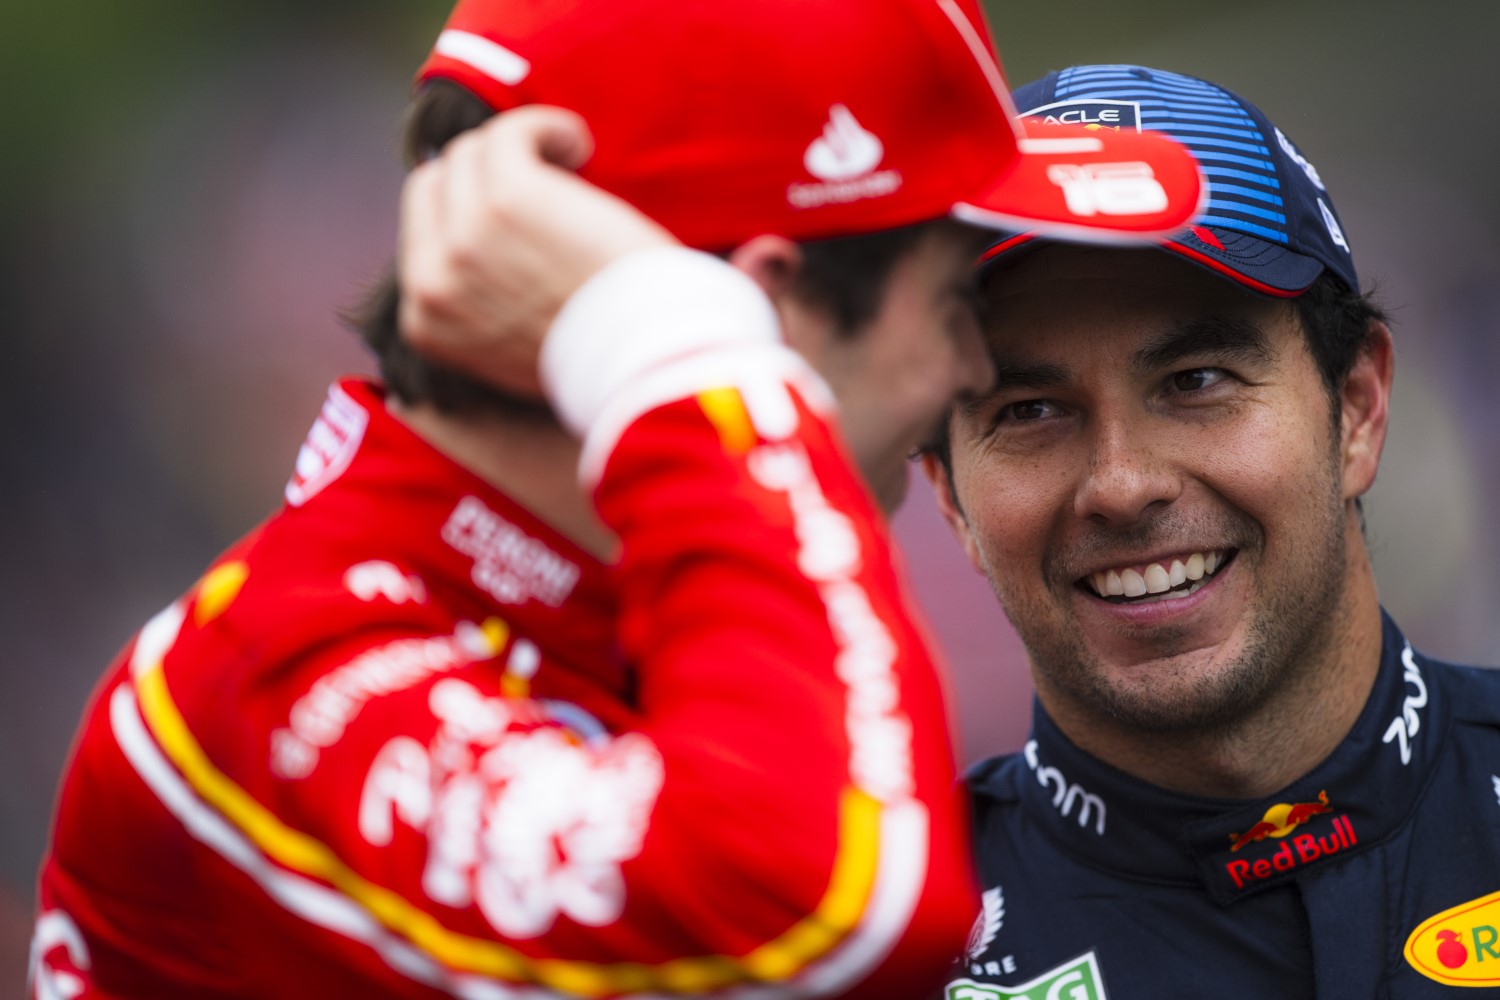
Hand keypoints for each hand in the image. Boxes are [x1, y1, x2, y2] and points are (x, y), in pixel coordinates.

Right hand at [397, 105, 677, 396]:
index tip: (512, 211)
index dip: (466, 209)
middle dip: (482, 174)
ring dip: (519, 147)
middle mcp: (434, 280)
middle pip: (436, 184)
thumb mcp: (509, 347)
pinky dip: (547, 128)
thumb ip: (478, 304)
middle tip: (540, 181)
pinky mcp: (508, 197)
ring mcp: (466, 236)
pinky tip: (578, 145)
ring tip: (569, 163)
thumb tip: (481, 247)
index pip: (422, 234)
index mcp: (426, 321)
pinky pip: (512, 133)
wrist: (642, 364)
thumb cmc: (599, 356)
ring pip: (470, 153)